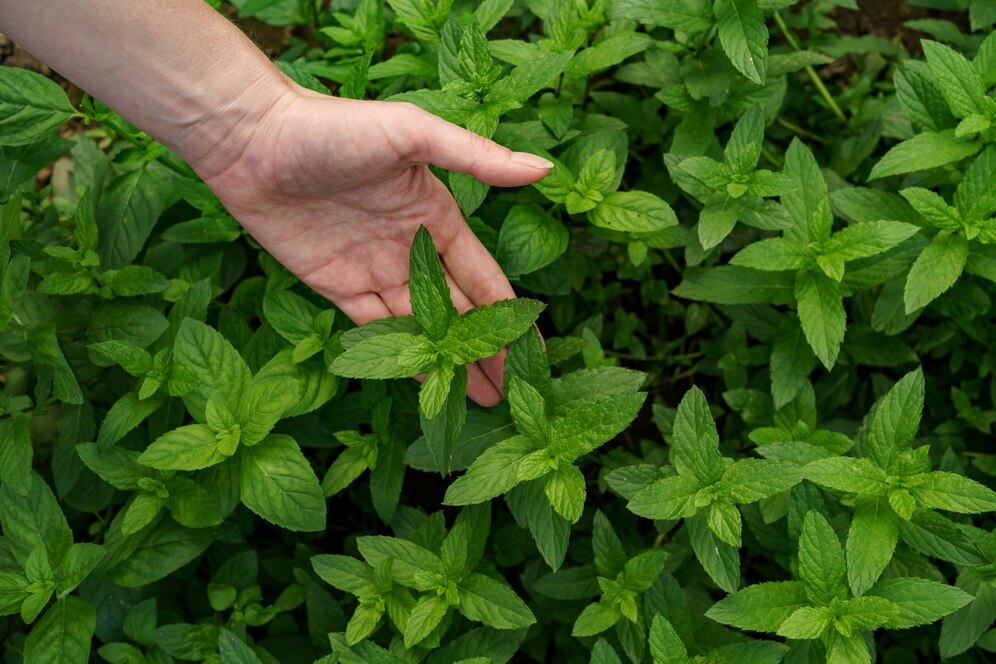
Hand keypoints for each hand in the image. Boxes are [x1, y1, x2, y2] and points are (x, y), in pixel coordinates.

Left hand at [195, 88, 552, 405]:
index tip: (531, 350)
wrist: (253, 140)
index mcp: (435, 216)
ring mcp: (372, 270)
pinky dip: (399, 356)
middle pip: (456, 312)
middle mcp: (408, 249)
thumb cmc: (335, 126)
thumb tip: (542, 168)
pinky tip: (423, 381)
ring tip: (480, 399)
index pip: (483, 277)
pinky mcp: (334, 286)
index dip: (508, 313)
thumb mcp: (412, 133)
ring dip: (446, 362)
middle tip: (512, 393)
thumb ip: (475, 156)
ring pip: (419, 327)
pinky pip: (374, 329)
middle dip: (484, 351)